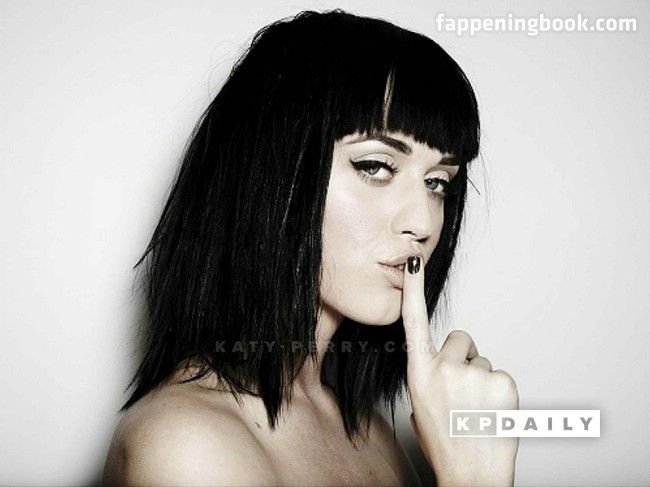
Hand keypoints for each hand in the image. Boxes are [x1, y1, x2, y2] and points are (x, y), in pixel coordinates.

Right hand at [401, 255, 518, 486]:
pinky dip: (498, 391)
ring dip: (481, 379)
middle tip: (464, 393)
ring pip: (482, 360)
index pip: (414, 322)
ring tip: (477, 410)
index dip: (413, 290)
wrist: (470, 474)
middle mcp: (443, 368)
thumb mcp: (421, 405)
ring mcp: (473, 374)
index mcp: (419, 373)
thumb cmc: (445, 441)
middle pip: (460, 340)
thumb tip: (443, 363)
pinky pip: (500, 374)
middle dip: (463, 358)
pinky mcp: (501, 381)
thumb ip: (428, 376)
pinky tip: (491, 412)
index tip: (413, 262)